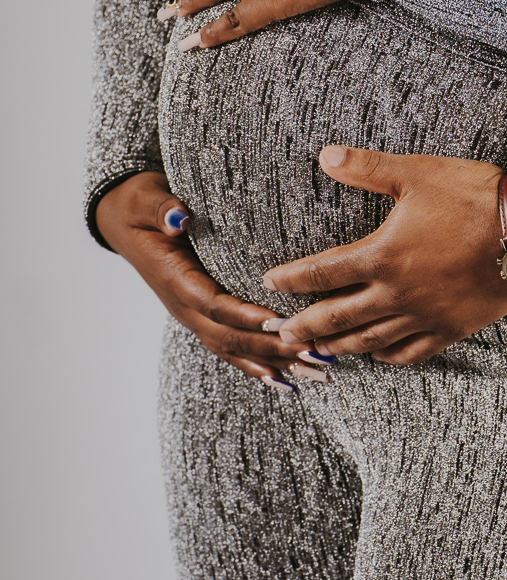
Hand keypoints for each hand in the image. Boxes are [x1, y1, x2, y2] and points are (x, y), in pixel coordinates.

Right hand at [95, 171, 322, 389]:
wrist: (123, 220)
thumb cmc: (139, 205)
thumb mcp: (146, 200)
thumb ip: (161, 209)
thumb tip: (178, 219)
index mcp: (174, 278)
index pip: (213, 304)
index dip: (245, 316)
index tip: (279, 322)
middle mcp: (183, 305)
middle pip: (228, 335)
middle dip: (269, 346)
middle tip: (310, 351)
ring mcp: (190, 314)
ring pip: (230, 347)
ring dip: (270, 362)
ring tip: (311, 370)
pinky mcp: (199, 315)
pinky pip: (227, 346)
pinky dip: (254, 364)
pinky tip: (283, 379)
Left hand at [260, 147, 506, 362]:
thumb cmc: (472, 197)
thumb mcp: (416, 174)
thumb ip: (367, 168)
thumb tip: (326, 155)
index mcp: (382, 257)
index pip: (324, 273)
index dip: (292, 279)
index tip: (270, 284)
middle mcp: (396, 293)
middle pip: (337, 317)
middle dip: (304, 326)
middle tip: (279, 334)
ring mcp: (424, 315)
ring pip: (370, 340)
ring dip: (338, 346)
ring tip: (317, 351)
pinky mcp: (450, 327)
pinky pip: (411, 352)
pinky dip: (388, 356)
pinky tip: (378, 354)